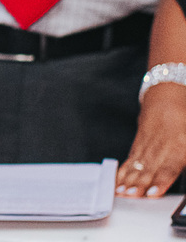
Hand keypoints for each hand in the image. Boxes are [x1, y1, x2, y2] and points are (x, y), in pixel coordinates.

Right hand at [116, 83, 185, 197]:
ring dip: (128, 180)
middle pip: (149, 168)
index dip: (160, 181)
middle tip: (131, 195)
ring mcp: (147, 145)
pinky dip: (123, 170)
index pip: (168, 167)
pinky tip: (116, 180)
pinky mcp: (138, 144)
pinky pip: (130, 159)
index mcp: (179, 146)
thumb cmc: (183, 119)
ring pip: (137, 165)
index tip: (152, 193)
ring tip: (121, 192)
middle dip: (139, 183)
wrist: (166, 98)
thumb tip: (185, 171)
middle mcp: (160, 146)